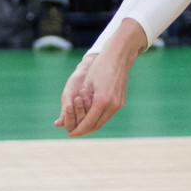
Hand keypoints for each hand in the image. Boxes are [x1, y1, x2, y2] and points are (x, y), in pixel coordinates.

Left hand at [55, 20, 146, 136]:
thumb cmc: (99, 67)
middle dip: (84, 130)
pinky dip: (99, 118)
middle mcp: (112, 105)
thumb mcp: (86, 85)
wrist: (119, 56)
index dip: (78, 130)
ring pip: (103, 121)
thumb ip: (80, 103)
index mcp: (102, 101)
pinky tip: (91, 117)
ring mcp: (118, 104)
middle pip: (96, 125)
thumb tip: (70, 119)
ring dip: (92, 125)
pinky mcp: (121, 101)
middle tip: (74, 133)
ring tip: (81, 127)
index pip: (88, 122)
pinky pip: (108, 114)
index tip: (70, 134)